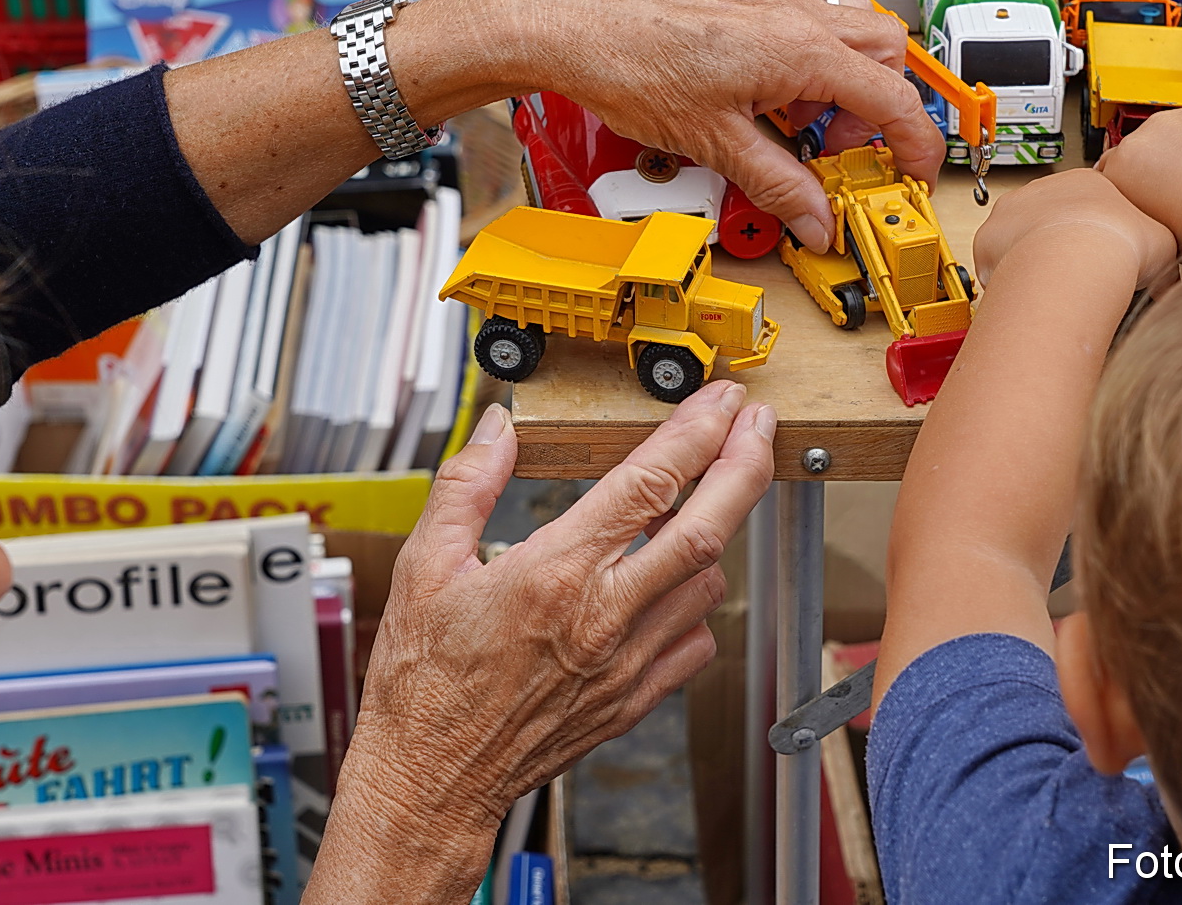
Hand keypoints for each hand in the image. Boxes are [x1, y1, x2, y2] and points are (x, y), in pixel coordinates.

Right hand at [311, 383, 774, 903]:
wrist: (431, 781)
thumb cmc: (422, 682)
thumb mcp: (421, 566)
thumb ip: (466, 485)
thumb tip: (500, 427)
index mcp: (553, 573)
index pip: (649, 484)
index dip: (697, 432)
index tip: (721, 401)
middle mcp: (602, 616)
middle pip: (708, 528)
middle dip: (746, 465)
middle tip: (759, 425)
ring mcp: (626, 663)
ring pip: (709, 583)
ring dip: (714, 536)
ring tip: (698, 505)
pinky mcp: (634, 701)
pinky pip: (697, 642)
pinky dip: (697, 605)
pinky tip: (671, 587)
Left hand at [404, 0, 942, 254]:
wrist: (575, 25)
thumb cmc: (632, 67)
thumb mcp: (717, 146)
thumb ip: (778, 186)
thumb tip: (816, 222)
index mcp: (804, 50)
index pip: (895, 100)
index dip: (915, 145)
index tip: (914, 173)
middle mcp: (798, 11)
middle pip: (885, 56)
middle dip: (877, 109)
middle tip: (838, 151)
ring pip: (849, 27)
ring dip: (844, 77)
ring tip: (798, 119)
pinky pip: (805, 4)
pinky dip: (807, 43)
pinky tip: (771, 73)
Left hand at [973, 169, 1177, 292]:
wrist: (1079, 259)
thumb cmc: (1118, 246)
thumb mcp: (1161, 245)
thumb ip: (1162, 254)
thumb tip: (1170, 277)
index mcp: (1087, 181)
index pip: (1088, 203)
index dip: (1094, 232)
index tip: (1097, 253)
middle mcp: (1045, 188)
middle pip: (1049, 217)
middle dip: (1059, 243)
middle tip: (1073, 273)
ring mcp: (1013, 210)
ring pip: (1018, 235)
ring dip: (1030, 257)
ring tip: (1049, 285)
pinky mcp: (989, 235)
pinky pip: (993, 258)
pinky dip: (1006, 275)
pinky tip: (1027, 288)